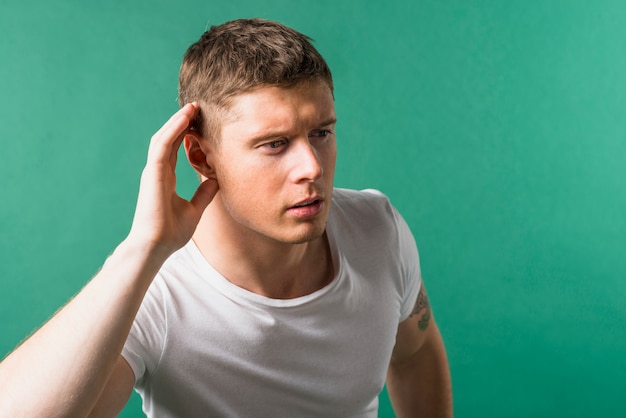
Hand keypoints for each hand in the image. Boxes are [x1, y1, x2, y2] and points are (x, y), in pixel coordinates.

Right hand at [128, 103, 217, 254]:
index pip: (176, 149)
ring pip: (164, 137)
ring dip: (178, 121)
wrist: (156, 246)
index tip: (200, 122)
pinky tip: (185, 119)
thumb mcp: (195, 209)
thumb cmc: (171, 233)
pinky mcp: (152, 173)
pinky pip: (162, 145)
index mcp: (166, 178)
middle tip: (198, 107)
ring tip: (193, 107)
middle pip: (170, 138)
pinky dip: (173, 130)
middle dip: (183, 122)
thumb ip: (204, 194)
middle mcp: (159, 171)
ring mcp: (154, 171)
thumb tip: (216, 180)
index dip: (186, 134)